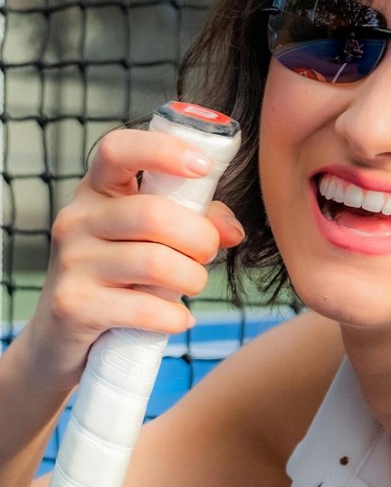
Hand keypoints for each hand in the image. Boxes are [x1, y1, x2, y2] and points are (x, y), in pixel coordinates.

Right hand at [21, 128, 245, 385]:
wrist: (63, 337)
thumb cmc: (123, 276)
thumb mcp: (157, 239)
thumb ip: (198, 221)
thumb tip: (232, 231)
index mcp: (98, 190)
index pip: (117, 149)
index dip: (163, 151)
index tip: (203, 166)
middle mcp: (77, 219)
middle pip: (154, 213)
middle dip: (200, 238)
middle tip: (206, 254)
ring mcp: (70, 262)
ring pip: (155, 261)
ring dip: (192, 279)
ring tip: (190, 285)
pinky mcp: (72, 305)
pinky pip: (146, 308)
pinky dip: (174, 317)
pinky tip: (175, 318)